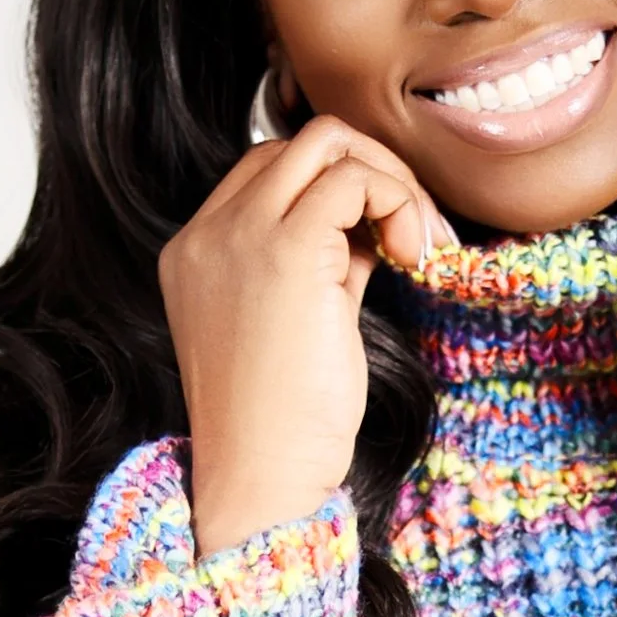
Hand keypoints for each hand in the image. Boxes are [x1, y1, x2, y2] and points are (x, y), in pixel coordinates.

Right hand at [159, 117, 456, 557]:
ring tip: (419, 245)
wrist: (262, 475)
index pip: (272, 171)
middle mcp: (207, 233)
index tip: (384, 245)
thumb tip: (371, 226)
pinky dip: (398, 201)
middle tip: (417, 232)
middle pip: (300, 144)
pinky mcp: (286, 247)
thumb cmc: (283, 424)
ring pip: (327, 141)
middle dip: (373, 171)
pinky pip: (354, 177)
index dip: (339, 192)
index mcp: (197, 252)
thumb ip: (323, 265)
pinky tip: (414, 255)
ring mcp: (239, 233)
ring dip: (390, 179)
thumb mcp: (301, 323)